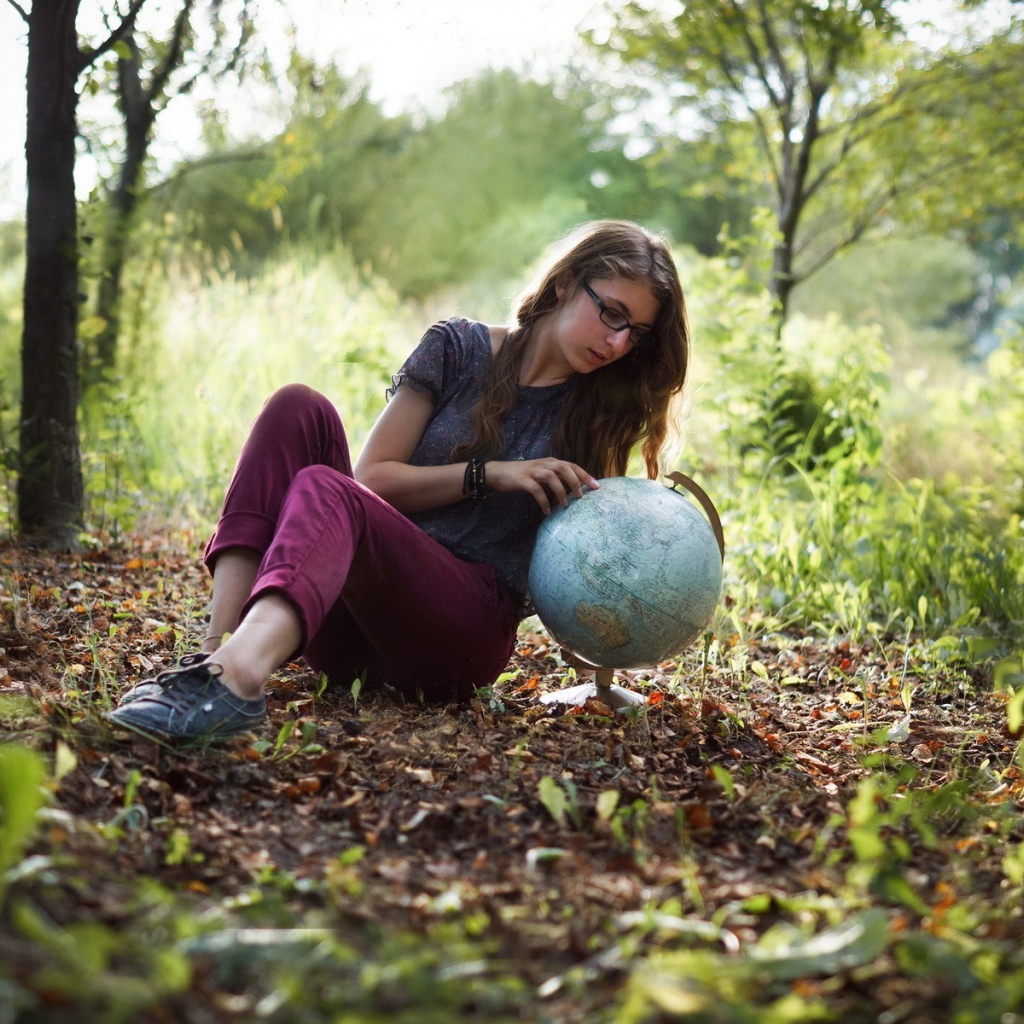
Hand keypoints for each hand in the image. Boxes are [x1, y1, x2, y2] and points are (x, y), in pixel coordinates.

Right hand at [485, 459, 599, 514]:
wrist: (497, 473)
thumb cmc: (522, 476)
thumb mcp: (541, 474)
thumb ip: (556, 479)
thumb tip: (574, 489)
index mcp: (550, 462)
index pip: (572, 466)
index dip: (585, 475)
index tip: (597, 486)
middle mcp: (544, 464)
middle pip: (564, 468)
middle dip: (575, 481)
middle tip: (581, 496)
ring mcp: (533, 471)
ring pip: (551, 477)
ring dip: (560, 491)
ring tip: (565, 505)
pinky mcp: (522, 480)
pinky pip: (536, 490)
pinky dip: (543, 501)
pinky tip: (547, 511)